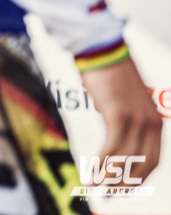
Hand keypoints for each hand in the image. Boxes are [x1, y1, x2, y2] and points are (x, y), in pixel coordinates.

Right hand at [80, 56, 162, 183]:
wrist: (102, 50)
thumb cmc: (108, 73)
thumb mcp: (122, 101)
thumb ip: (123, 120)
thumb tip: (113, 135)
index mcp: (154, 122)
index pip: (152, 160)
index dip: (138, 178)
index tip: (123, 189)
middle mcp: (150, 123)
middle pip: (142, 165)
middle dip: (125, 184)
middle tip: (109, 196)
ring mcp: (136, 120)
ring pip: (126, 160)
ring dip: (110, 178)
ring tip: (96, 189)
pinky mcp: (119, 116)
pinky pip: (112, 148)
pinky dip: (101, 164)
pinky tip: (92, 172)